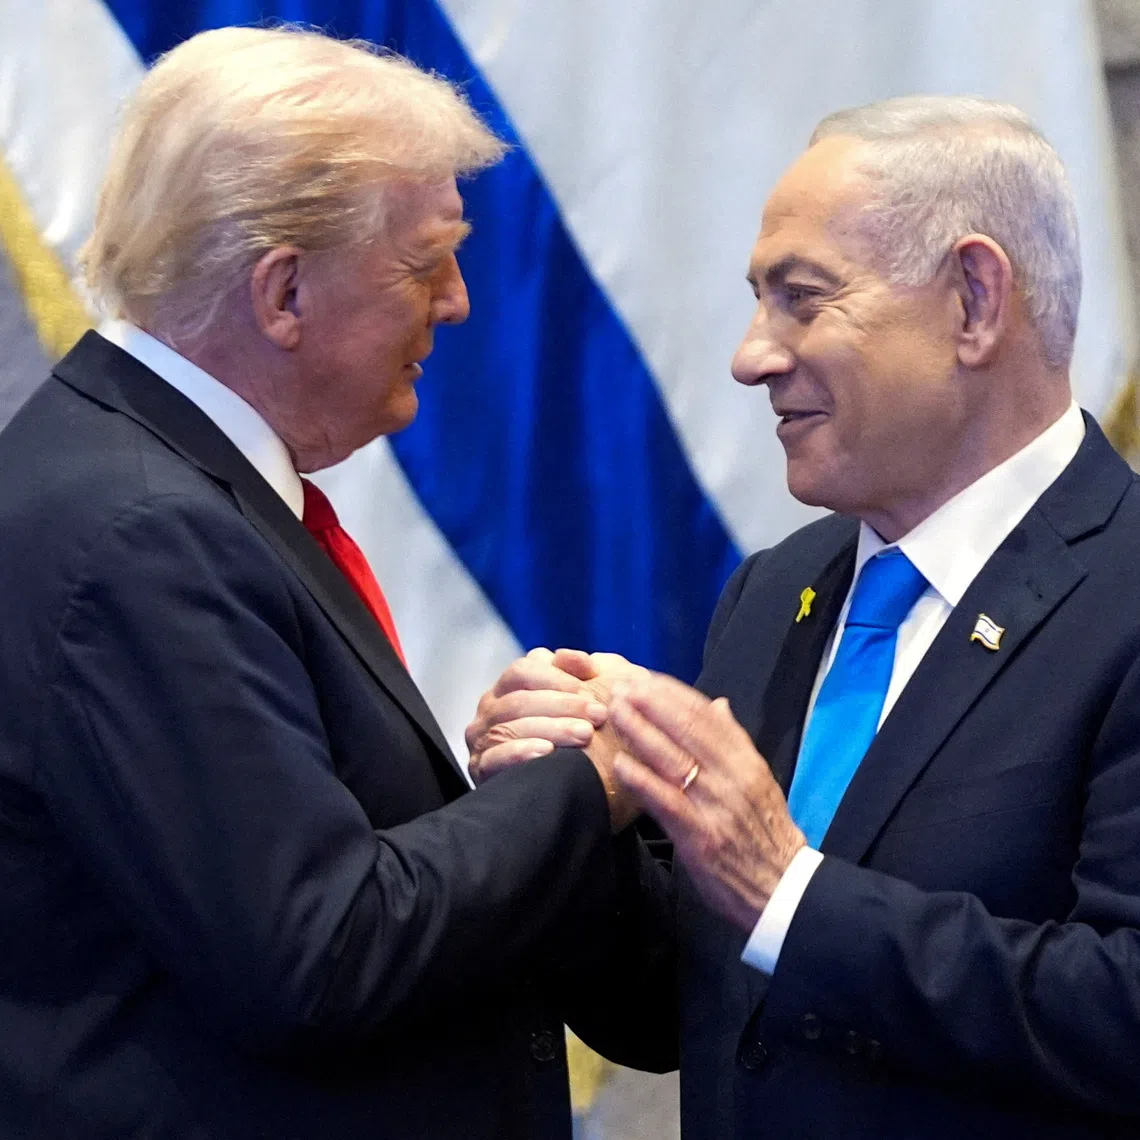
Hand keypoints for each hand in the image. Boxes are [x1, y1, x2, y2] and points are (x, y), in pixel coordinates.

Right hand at [465, 648, 645, 831]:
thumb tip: (582, 660)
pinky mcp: (481, 769)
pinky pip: (494, 758)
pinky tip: (547, 752)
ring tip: (584, 734)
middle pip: (518, 700)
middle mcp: (491, 710)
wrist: (582, 785)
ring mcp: (482, 740)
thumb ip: (581, 672)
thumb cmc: (582, 732)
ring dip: (550, 728)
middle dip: (562, 705)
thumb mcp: (586, 696)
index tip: (590, 688)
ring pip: (509, 727)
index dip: (556, 677)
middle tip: (598, 714)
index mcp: (509, 686)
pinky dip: (520, 753)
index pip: (522, 670)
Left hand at [609, 673, 805, 930]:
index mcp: (747, 762)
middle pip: (688, 731)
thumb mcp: (758, 780)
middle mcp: (733, 778)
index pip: (707, 717)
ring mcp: (717, 807)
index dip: (673, 694)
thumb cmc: (764, 833)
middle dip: (652, 704)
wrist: (783, 890)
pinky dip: (643, 781)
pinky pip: (667, 802)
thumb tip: (718, 704)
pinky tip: (620, 764)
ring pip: (674, 759)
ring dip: (640, 732)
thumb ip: (735, 742)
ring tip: (615, 712)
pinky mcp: (701, 837)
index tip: (646, 678)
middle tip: (621, 686)